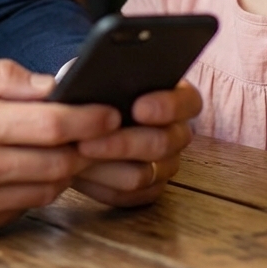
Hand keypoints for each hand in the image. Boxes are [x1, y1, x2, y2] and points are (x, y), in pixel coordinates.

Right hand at [0, 57, 121, 236]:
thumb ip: (2, 76)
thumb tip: (52, 82)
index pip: (50, 124)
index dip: (88, 118)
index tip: (110, 111)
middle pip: (57, 162)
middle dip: (84, 145)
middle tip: (96, 129)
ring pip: (47, 189)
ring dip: (63, 168)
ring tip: (62, 145)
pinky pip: (23, 208)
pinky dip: (34, 187)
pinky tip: (24, 167)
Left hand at [71, 80, 201, 206]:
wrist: (77, 121)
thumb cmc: (91, 90)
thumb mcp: (94, 72)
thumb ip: (103, 73)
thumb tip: (98, 81)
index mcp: (175, 97)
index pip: (189, 101)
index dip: (168, 106)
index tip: (138, 108)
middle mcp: (177, 132)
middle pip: (164, 143)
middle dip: (124, 141)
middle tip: (89, 138)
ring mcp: (166, 164)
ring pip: (145, 173)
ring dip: (107, 165)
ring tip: (78, 152)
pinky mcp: (149, 189)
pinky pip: (132, 195)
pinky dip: (103, 185)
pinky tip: (81, 173)